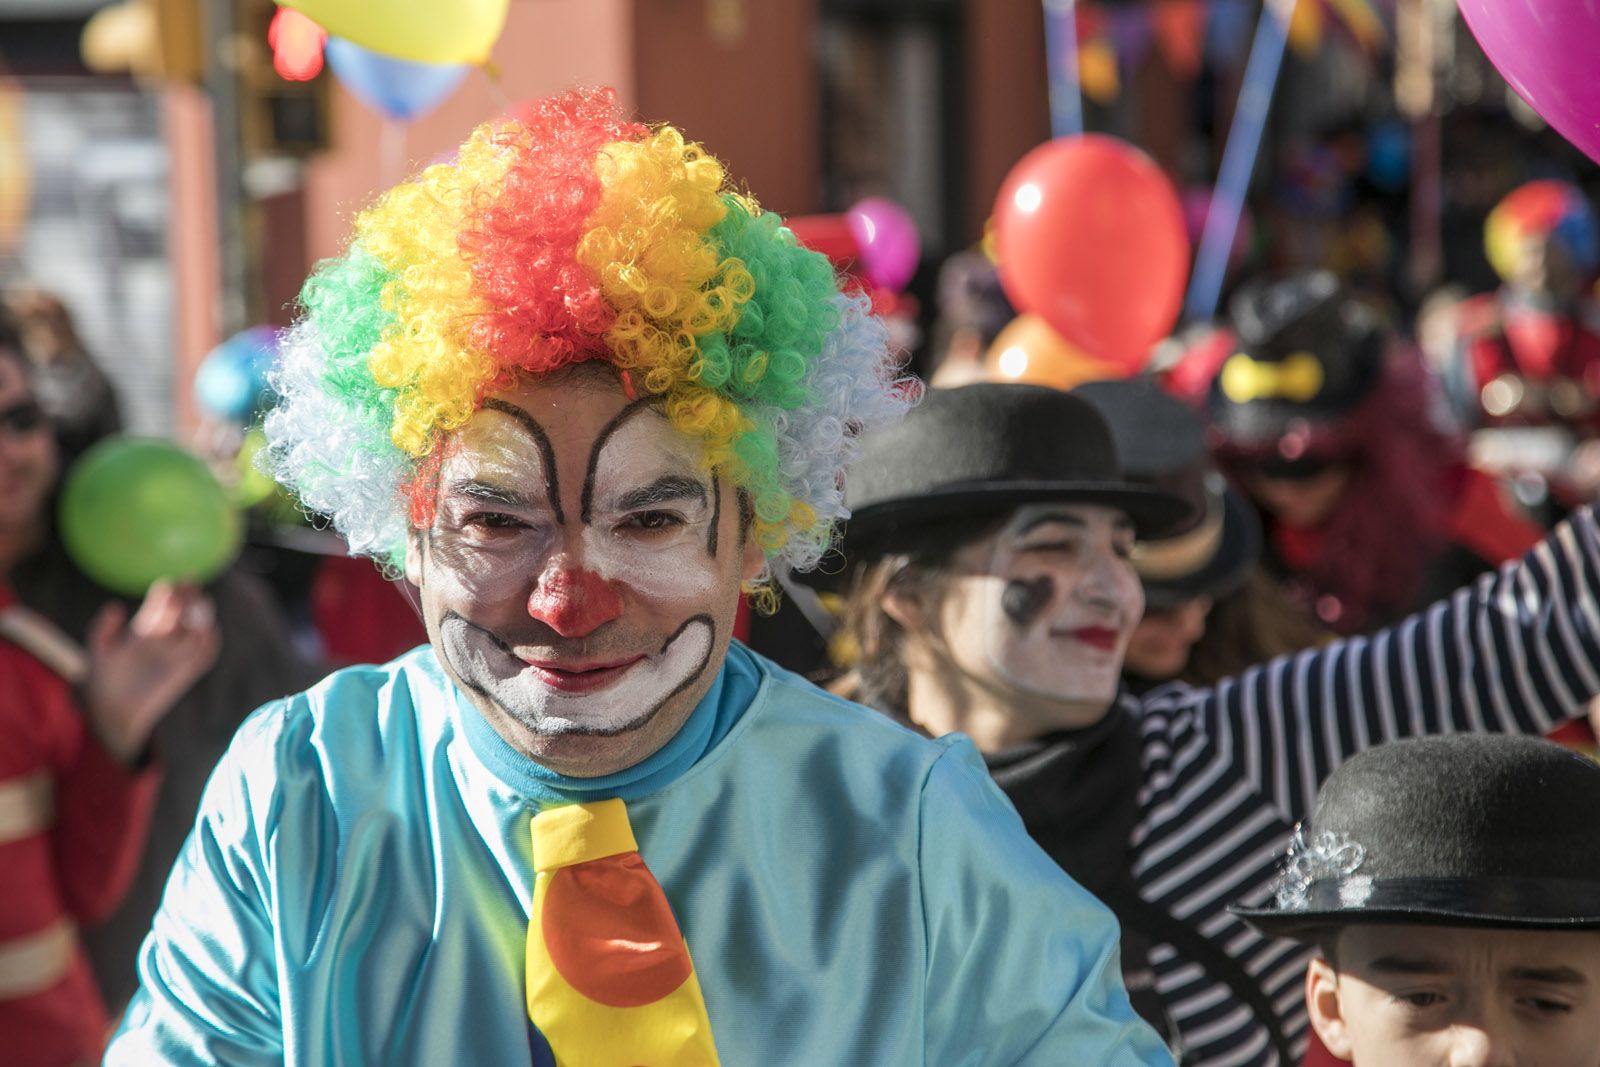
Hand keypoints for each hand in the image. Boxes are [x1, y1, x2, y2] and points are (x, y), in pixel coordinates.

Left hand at [83, 580, 220, 764]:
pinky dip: (210, 641)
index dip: (167, 595)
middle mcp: (166, 641)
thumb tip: (116, 606)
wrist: (116, 712)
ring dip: (202, 615)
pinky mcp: (188, 672)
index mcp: (147, 631)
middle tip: (189, 585)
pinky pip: (205, 655)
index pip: (162, 607)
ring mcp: (178, 655)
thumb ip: (103, 629)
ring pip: (197, 630)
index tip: (168, 584)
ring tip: (199, 603)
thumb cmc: (105, 683)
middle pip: (183, 613)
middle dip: (188, 598)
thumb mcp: (99, 653)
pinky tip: (208, 629)